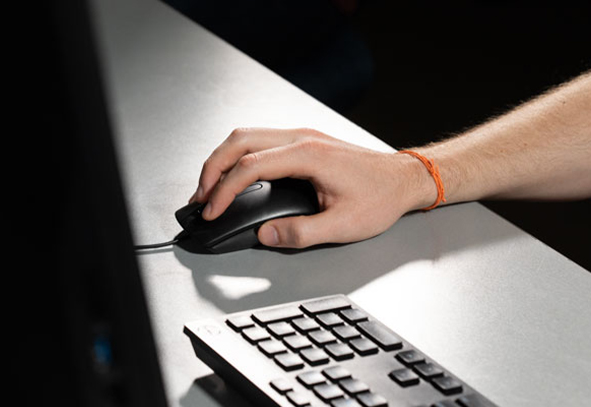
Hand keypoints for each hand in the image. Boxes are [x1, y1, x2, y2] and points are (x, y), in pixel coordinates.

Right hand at [190, 128, 433, 248]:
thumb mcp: (343, 225)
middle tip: (199, 197)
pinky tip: (234, 175)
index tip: (212, 210)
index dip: (224, 190)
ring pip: (246, 136)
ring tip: (209, 187)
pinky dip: (238, 157)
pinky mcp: (303, 142)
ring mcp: (301, 136)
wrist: (403, 179)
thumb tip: (265, 235)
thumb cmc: (380, 197)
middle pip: (239, 141)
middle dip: (212, 168)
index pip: (250, 166)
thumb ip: (300, 233)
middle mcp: (301, 138)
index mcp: (308, 155)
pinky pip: (259, 141)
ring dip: (222, 159)